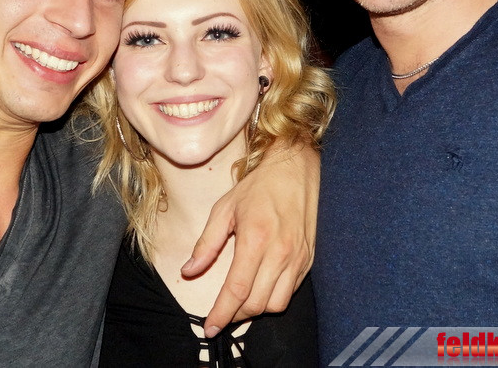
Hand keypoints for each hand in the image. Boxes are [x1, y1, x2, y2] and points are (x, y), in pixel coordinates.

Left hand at [182, 138, 319, 336]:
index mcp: (256, 239)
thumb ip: (206, 243)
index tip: (209, 327)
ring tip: (240, 303)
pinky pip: (290, 291)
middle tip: (221, 315)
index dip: (221, 314)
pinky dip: (273, 297)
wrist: (296, 170)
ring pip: (276, 304)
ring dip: (256, 310)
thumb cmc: (259, 187)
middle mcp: (280, 253)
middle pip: (256, 304)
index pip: (237, 290)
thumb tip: (189, 271)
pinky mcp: (308, 260)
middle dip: (235, 316)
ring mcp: (298, 258)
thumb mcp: (224, 209)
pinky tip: (260, 288)